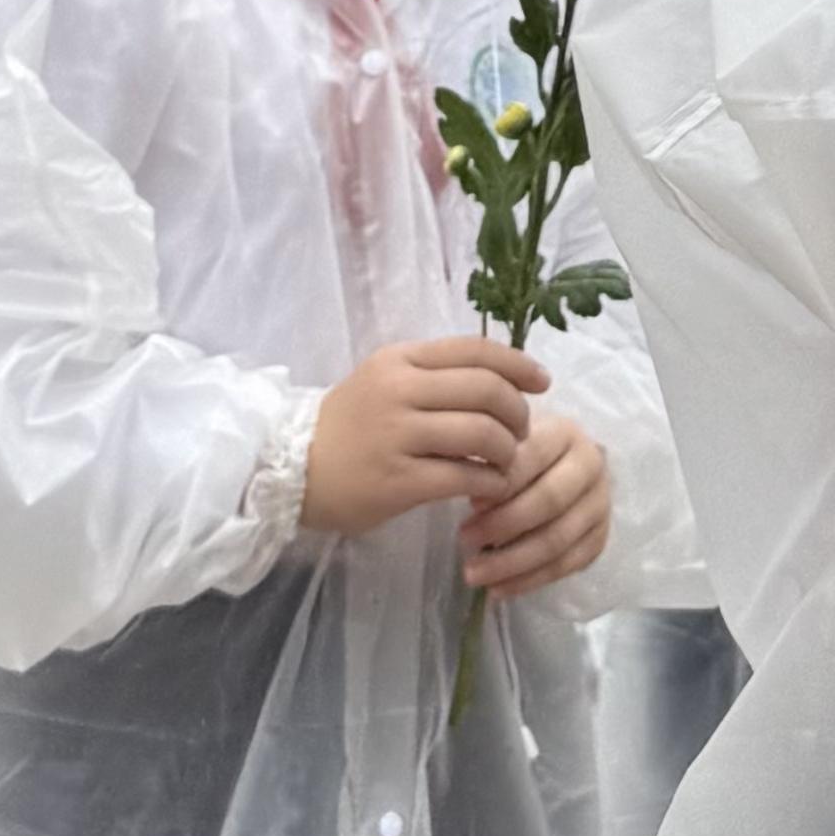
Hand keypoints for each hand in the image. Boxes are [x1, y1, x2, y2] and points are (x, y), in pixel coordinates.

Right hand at [305, 337, 547, 539]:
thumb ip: (434, 374)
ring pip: (481, 433)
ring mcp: (398, 436)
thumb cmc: (349, 425)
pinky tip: (492, 486)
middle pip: (486, 389)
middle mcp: (399, 390)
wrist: (292, 469)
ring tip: (505, 461)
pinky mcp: (398, 481)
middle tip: (522, 430)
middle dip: (518, 411)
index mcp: (400, 359)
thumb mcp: (385, 381)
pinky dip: (491, 481)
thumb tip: (503, 379)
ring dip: (508, 449)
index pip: (475, 350)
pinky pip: (464, 476)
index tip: (542, 381)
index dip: (518, 364)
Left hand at [461, 397, 609, 601]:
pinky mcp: (599, 538)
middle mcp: (592, 465)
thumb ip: (489, 458)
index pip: (535, 456)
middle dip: (504, 524)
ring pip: (557, 540)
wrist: (559, 471)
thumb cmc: (519, 456)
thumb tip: (467, 485)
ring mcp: (600, 504)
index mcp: (565, 433)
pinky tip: (498, 589)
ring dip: (512, 562)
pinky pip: (566, 566)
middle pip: (549, 501)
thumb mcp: (504, 445)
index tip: (470, 504)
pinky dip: (529, 581)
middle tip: (464, 540)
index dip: (503, 482)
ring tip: (473, 574)